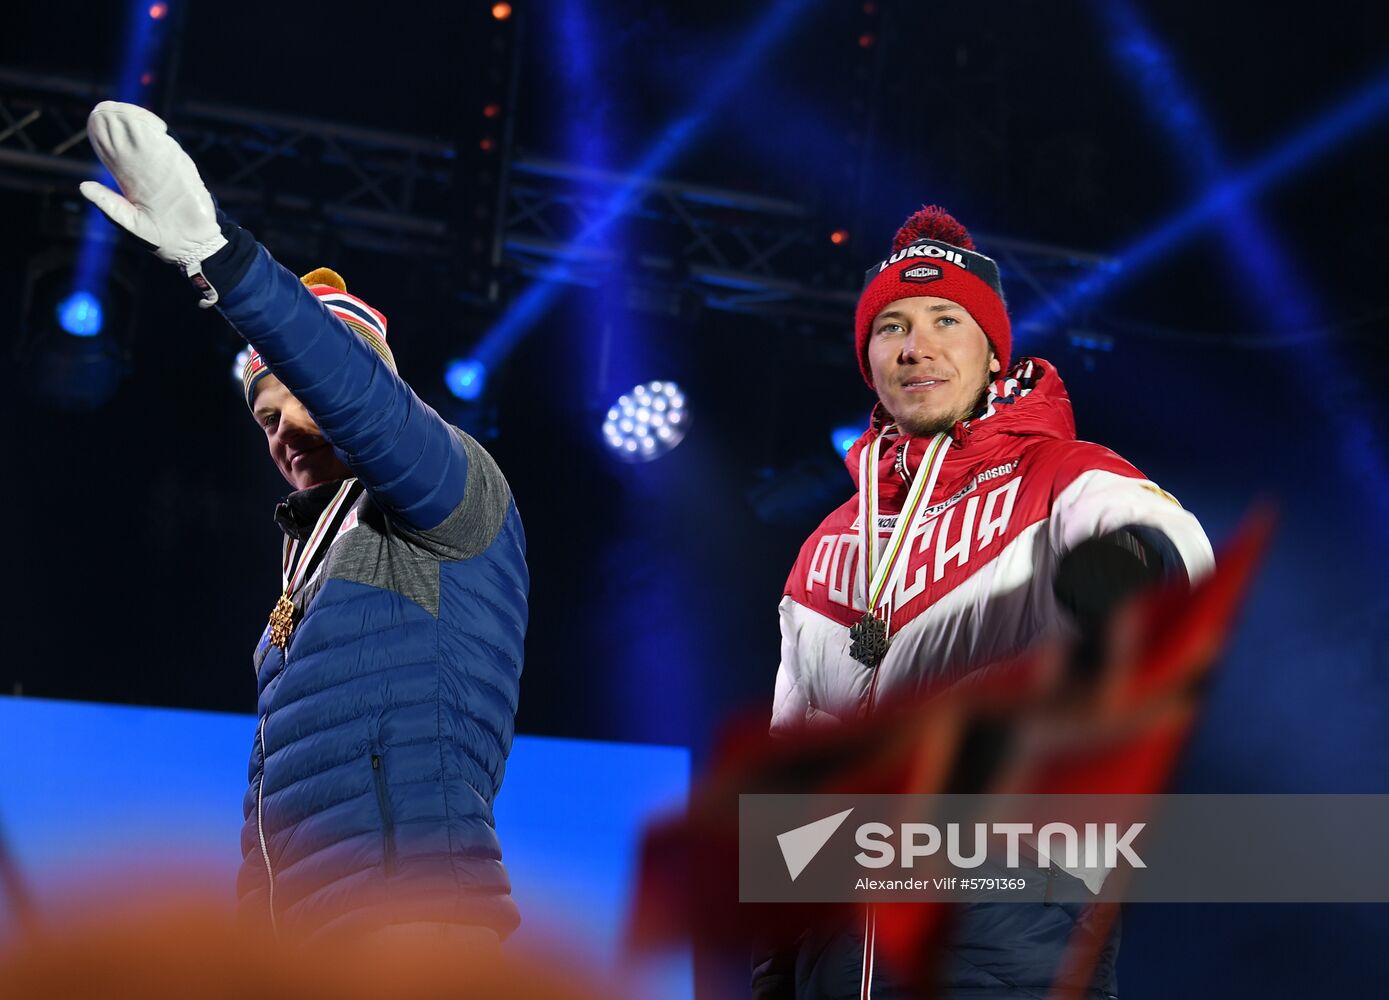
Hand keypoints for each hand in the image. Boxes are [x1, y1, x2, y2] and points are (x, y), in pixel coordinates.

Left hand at [79, 101, 226, 268]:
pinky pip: (170, 147)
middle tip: (107, 108)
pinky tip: (153, 126)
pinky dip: (160, 135)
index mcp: (129, 179)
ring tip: (126, 111)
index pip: (112, 149)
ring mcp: (165, 167)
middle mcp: (146, 169)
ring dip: (138, 120)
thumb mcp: (129, 223)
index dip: (103, 132)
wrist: (192, 246)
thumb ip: (109, 205)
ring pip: (149, 137)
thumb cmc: (160, 238)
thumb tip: (84, 186)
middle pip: (129, 137)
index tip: (97, 119)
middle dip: (118, 120)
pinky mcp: (183, 169)